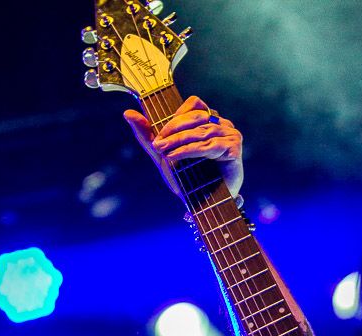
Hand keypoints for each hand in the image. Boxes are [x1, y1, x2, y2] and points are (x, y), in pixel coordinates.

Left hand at [124, 95, 243, 198]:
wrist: (205, 204)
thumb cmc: (187, 178)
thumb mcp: (162, 154)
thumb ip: (146, 135)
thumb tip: (127, 112)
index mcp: (209, 120)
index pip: (195, 104)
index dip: (176, 115)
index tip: (160, 134)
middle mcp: (222, 123)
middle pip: (195, 117)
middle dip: (173, 130)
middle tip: (158, 144)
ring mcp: (230, 134)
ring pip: (200, 131)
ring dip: (179, 141)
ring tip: (165, 152)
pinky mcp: (233, 147)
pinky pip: (208, 145)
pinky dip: (190, 150)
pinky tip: (176, 156)